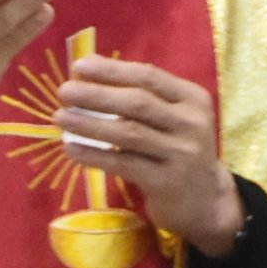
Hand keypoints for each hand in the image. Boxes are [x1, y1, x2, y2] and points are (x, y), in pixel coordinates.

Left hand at [56, 53, 242, 258]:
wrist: (206, 201)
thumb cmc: (178, 151)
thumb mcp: (172, 119)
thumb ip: (142, 98)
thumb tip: (86, 75)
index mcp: (192, 99)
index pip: (149, 77)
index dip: (112, 70)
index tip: (79, 66)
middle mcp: (191, 123)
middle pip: (138, 103)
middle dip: (97, 95)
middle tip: (64, 91)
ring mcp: (182, 154)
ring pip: (129, 133)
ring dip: (90, 124)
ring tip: (60, 117)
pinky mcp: (167, 182)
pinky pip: (124, 164)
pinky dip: (95, 154)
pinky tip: (71, 148)